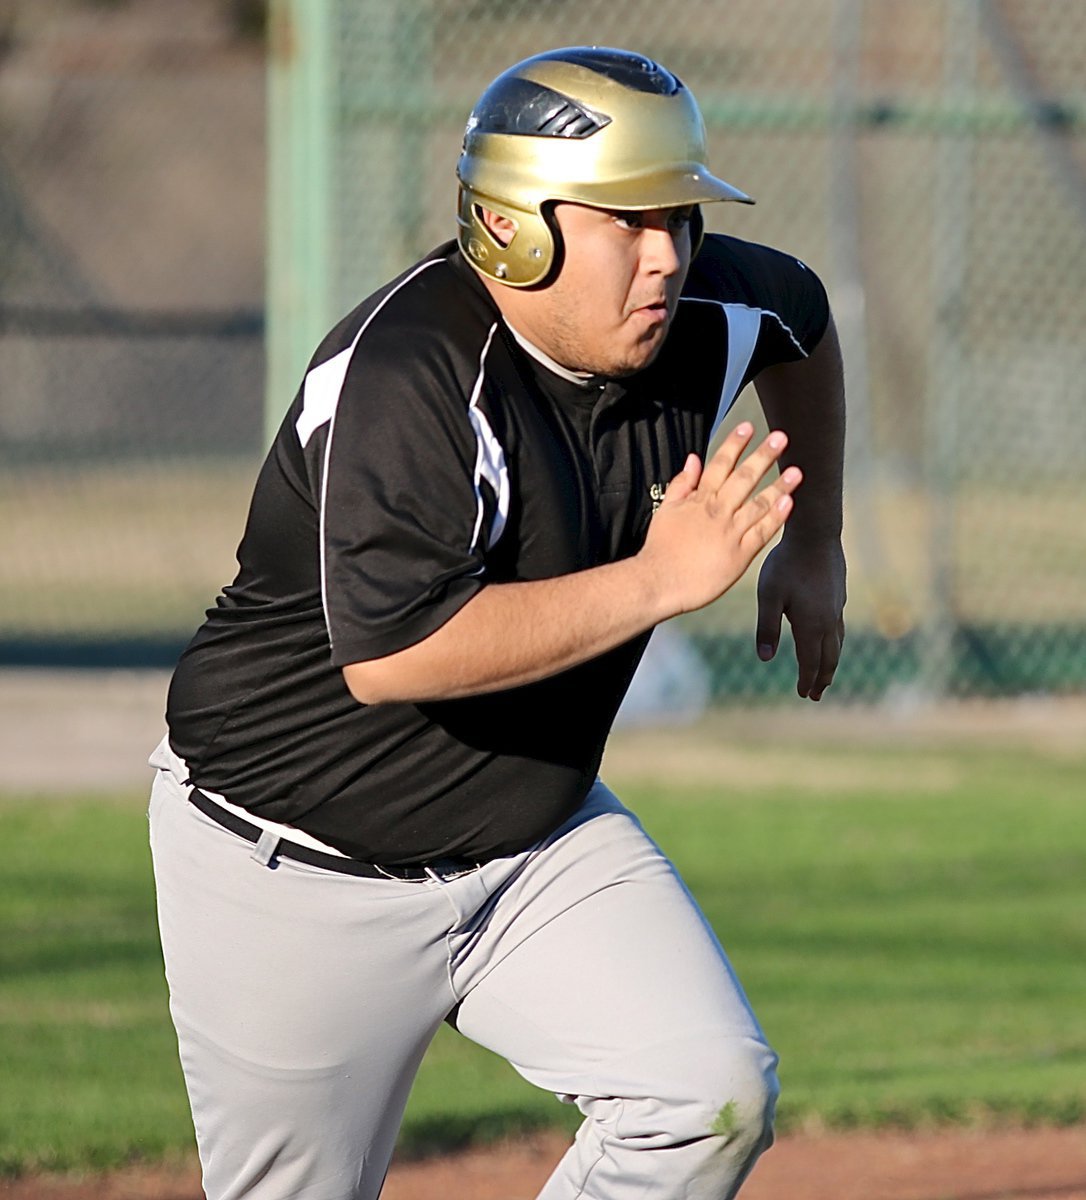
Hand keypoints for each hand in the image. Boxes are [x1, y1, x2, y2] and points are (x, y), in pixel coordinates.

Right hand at [639, 423, 802, 617]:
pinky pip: (762, 532)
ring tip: (796, 470)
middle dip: (763, 455)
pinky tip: (789, 503)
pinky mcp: (739, 555)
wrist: (658, 582)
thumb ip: (681, 484)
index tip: (748, 427)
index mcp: (699, 500)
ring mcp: (730, 532)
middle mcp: (717, 512)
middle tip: (781, 437)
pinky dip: (776, 517)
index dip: (734, 444)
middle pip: (744, 478)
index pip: (720, 465)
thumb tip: (693, 460)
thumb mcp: (665, 511)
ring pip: (759, 503)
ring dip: (779, 485)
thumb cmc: (659, 549)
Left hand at [755, 534, 845, 700]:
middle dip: (822, 678)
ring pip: (837, 643)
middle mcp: (829, 620)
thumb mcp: (769, 596)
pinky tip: (829, 639)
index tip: (805, 695)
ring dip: (831, 661)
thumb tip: (765, 658)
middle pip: (829, 658)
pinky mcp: (839, 594)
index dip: (808, 680)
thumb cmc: (786, 564)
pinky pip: (839, 627)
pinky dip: (834, 642)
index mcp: (811, 625)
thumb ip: (767, 627)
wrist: (816, 534)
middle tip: (816, 694)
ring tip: (825, 673)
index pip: (811, 662)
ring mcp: (837, 607)